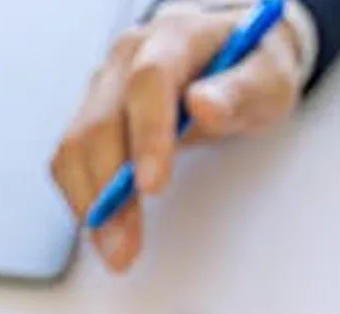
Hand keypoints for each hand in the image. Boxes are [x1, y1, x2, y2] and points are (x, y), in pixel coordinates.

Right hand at [50, 0, 305, 272]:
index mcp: (174, 37)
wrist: (230, 58)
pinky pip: (68, 162)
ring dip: (89, 205)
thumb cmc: (251, 71)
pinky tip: (104, 229)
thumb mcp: (270, 78)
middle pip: (100, 125)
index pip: (147, 82)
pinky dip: (82, 199)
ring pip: (73, 148)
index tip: (153, 188)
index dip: (146, 136)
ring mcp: (102, 87)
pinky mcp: (88, 116)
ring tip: (115, 250)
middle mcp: (126, 58)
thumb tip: (204, 105)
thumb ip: (242, 90)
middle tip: (125, 248)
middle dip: (109, 193)